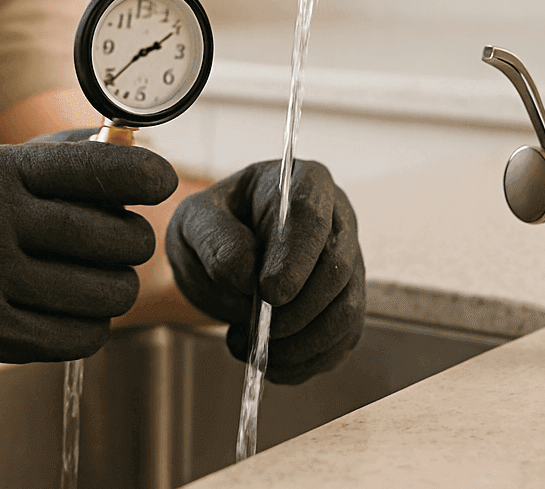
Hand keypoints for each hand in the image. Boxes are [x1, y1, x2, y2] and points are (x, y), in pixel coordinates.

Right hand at [0, 133, 177, 382]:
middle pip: (110, 236)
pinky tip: (77, 315)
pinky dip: (91, 328)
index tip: (163, 181)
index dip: (140, 174)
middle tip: (128, 249)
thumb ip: (60, 157)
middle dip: (134, 246)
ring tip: (103, 286)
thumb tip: (135, 144)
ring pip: (103, 292)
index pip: (90, 166)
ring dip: (117, 293)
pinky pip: (76, 336)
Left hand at [165, 159, 363, 384]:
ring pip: (346, 312)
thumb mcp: (196, 221)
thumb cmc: (212, 227)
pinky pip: (340, 342)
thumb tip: (245, 274)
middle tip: (255, 331)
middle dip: (296, 311)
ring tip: (252, 349)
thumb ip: (216, 239)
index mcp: (304, 183)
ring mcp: (348, 266)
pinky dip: (304, 362)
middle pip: (338, 270)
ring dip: (300, 344)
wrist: (220, 257)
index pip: (313, 215)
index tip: (270, 293)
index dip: (296, 257)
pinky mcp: (344, 306)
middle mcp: (337, 221)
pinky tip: (268, 362)